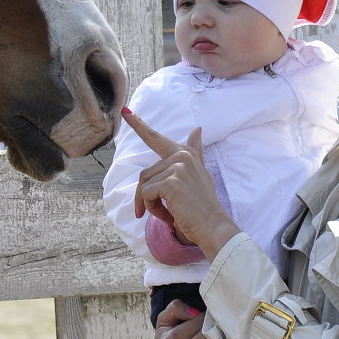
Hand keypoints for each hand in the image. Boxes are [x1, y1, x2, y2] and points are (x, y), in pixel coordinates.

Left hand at [125, 109, 239, 257]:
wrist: (214, 227)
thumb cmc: (203, 206)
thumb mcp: (199, 175)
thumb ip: (195, 151)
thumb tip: (197, 128)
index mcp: (185, 153)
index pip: (156, 138)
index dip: (138, 125)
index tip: (125, 112)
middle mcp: (181, 156)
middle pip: (145, 173)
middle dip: (146, 196)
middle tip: (160, 212)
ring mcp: (177, 167)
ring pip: (144, 185)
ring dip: (150, 204)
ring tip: (168, 213)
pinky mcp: (171, 182)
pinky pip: (146, 194)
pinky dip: (152, 209)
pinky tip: (169, 215)